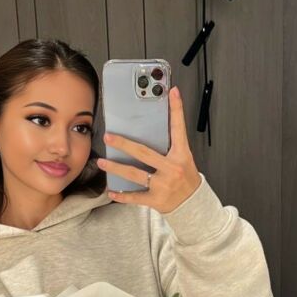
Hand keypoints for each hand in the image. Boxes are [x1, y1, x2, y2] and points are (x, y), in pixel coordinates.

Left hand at [97, 85, 201, 212]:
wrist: (194, 204)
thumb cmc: (186, 178)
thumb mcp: (184, 159)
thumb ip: (171, 145)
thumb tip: (153, 127)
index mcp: (181, 155)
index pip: (178, 129)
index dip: (176, 109)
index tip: (172, 92)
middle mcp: (172, 169)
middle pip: (143, 153)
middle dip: (124, 144)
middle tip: (108, 137)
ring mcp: (163, 185)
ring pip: (134, 174)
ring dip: (116, 167)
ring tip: (102, 162)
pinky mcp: (156, 199)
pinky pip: (135, 197)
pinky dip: (122, 196)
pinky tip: (111, 191)